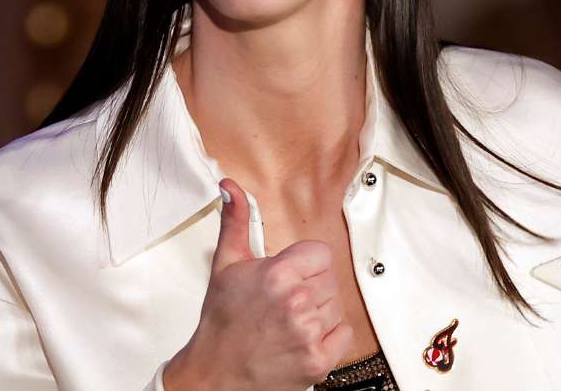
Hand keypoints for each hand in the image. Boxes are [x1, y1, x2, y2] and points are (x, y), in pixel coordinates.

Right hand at [163, 178, 351, 390]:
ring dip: (318, 313)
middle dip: (309, 288)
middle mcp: (297, 302)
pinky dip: (329, 338)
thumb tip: (232, 188)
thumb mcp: (225, 265)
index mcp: (279, 274)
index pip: (321, 253)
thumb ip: (235, 222)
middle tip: (282, 303)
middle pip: (329, 280)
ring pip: (337, 307)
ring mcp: (309, 333)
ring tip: (288, 322)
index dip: (304, 264)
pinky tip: (301, 338)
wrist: (215, 374)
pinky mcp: (318, 360)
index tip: (288, 276)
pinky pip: (345, 334)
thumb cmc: (221, 323)